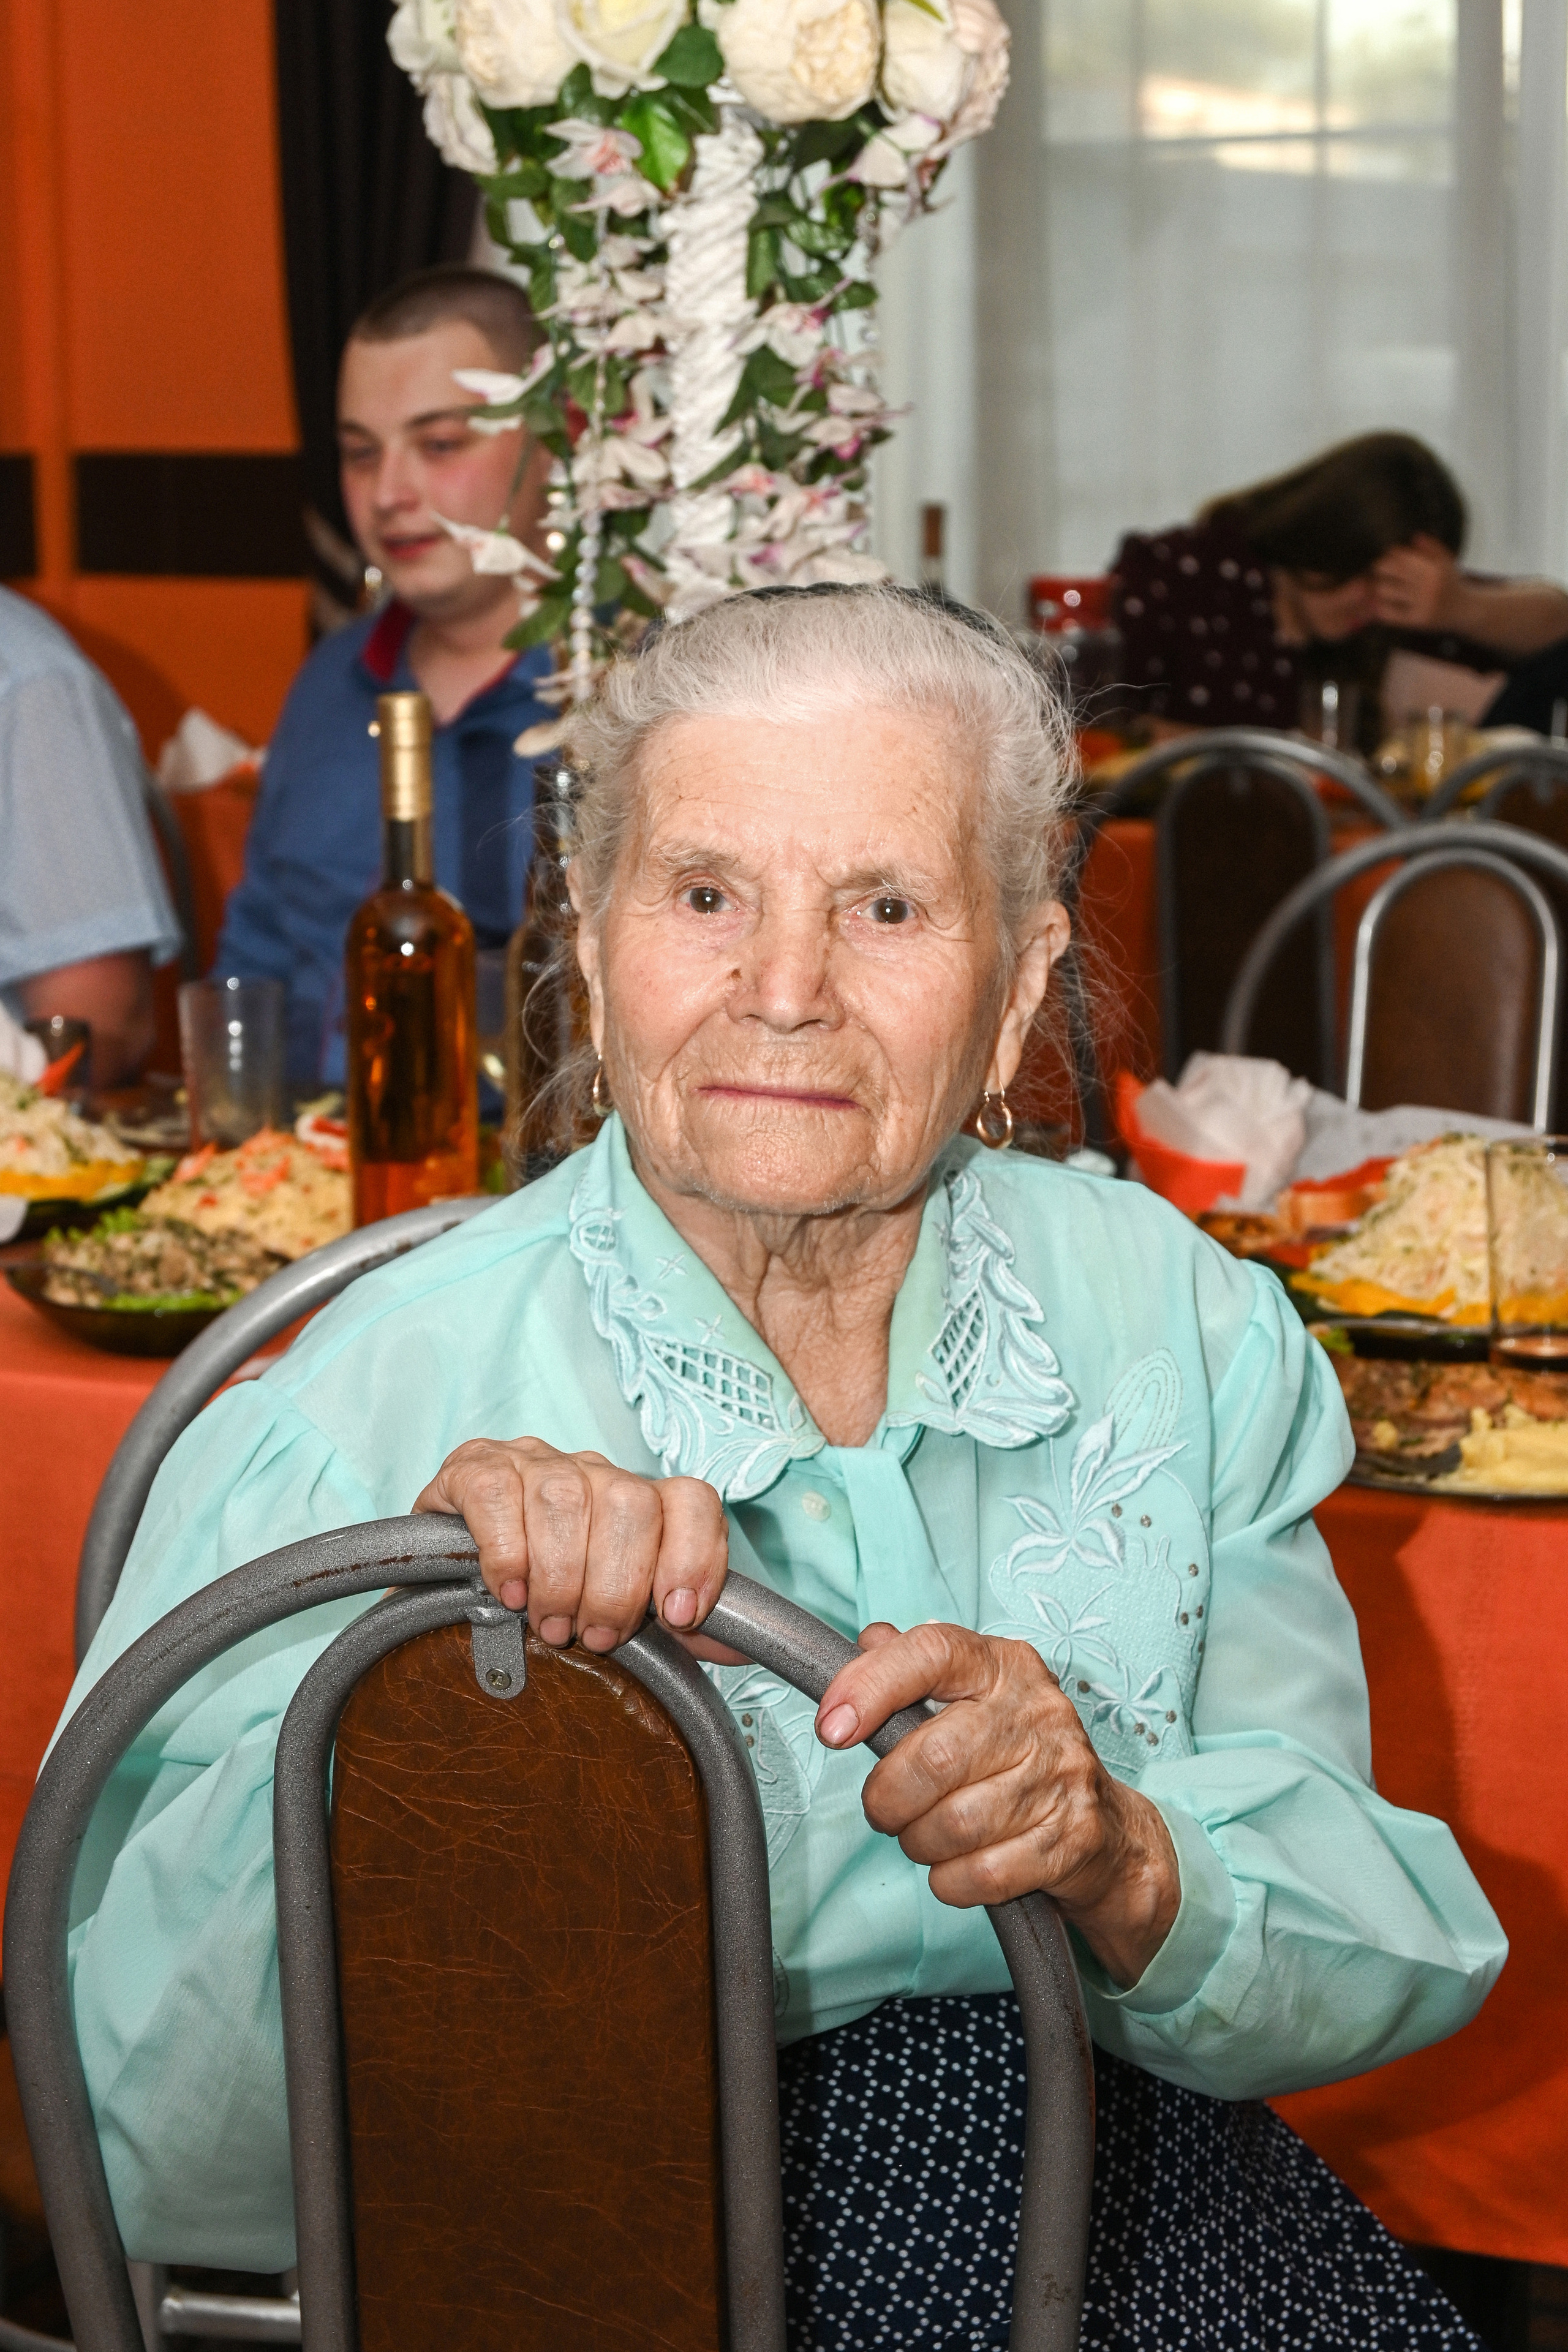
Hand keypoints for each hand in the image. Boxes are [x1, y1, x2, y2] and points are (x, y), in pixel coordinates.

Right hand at [413, 1437, 728, 1653]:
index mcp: (638, 1498)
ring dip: (561, 1577)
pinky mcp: (474, 1467)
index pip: (691, 1500)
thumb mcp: (618, 1608)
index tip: (677, 1616)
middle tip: (594, 1635)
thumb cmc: (547, 1592)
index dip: (695, 1557)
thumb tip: (738, 1646)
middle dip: (616, 1586)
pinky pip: (498, 1495)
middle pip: (630, 1504)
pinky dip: (507, 1553)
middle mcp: (592, 1470)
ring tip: (550, 1624)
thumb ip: (678, 1624)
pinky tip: (509, 1592)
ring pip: (566, 1498)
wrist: (449, 1574)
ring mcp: (533, 1462)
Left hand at [816, 1623, 1179, 1988]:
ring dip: (919, 1843)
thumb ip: (915, 1667)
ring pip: (953, 1824)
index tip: (831, 1727)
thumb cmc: (1019, 1757)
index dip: (871, 1686)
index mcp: (1005, 1666)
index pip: (932, 1652)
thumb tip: (866, 1642)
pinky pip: (983, 1873)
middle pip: (934, 1756)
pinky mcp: (1073, 1838)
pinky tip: (955, 1869)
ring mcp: (1062, 1775)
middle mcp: (1039, 1712)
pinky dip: (951, 1881)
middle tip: (884, 1808)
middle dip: (888, 1797)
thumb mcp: (973, 1699)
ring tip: (923, 1837)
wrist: (1107, 1829)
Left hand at [1370, 534, 1457, 630]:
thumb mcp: (1447, 562)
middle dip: (1380, 568)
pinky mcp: (1418, 620)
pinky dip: (1382, 608)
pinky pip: (1391, 613)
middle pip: (1392, 571)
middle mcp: (1429, 586)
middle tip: (1377, 570)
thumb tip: (1415, 536)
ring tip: (1380, 585)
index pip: (1403, 557)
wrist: (1466, 610)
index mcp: (1434, 569)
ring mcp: (1423, 604)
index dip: (1389, 556)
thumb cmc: (1451, 583)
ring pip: (1387, 590)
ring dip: (1379, 586)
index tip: (1386, 558)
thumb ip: (1432, 547)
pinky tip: (1381, 604)